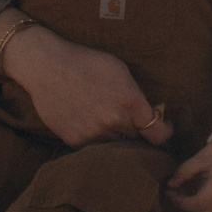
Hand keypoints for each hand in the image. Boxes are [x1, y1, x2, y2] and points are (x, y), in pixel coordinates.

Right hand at [0, 24, 169, 148]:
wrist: (46, 66)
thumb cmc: (85, 62)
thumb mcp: (119, 70)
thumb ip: (136, 94)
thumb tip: (151, 113)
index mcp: (129, 101)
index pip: (158, 134)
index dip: (165, 133)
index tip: (164, 127)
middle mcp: (114, 121)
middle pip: (138, 142)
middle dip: (141, 135)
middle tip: (138, 127)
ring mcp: (94, 133)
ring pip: (118, 148)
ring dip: (120, 140)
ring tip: (114, 127)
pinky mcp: (75, 141)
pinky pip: (96, 149)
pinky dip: (100, 142)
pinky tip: (95, 128)